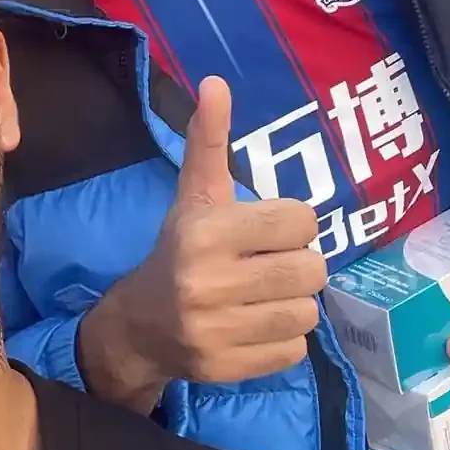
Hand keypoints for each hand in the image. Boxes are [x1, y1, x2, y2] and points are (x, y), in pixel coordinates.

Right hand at [77, 76, 326, 411]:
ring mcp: (217, 329)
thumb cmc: (178, 248)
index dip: (291, 225)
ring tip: (263, 296)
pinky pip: (294, 350)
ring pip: (307, 312)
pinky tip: (255, 325)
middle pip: (311, 269)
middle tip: (271, 266)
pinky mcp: (227, 368)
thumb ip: (209, 139)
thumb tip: (216, 80)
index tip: (268, 231)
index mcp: (205, 231)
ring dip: (292, 304)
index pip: (300, 221)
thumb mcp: (194, 193)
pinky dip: (283, 339)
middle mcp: (208, 281)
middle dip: (297, 266)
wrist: (138, 325)